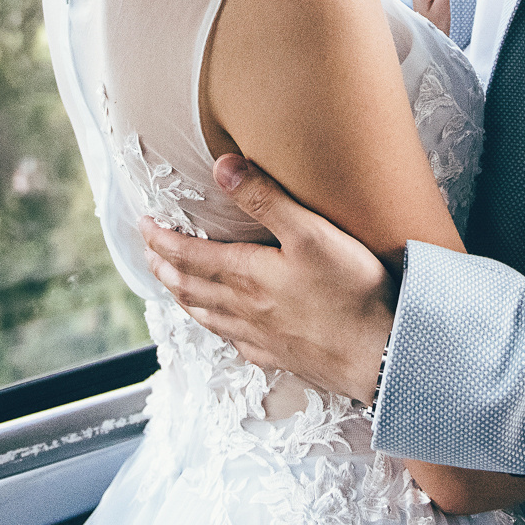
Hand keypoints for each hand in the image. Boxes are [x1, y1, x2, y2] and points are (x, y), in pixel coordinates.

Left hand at [140, 154, 398, 399]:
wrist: (381, 353)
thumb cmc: (351, 291)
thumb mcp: (311, 232)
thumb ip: (265, 199)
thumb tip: (222, 167)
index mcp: (247, 276)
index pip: (188, 255)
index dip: (161, 239)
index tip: (143, 224)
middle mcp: (244, 309)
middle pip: (190, 287)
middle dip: (164, 267)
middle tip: (149, 254)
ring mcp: (260, 337)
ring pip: (207, 316)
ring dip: (182, 297)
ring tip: (172, 285)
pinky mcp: (280, 356)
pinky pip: (233, 341)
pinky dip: (215, 327)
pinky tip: (222, 327)